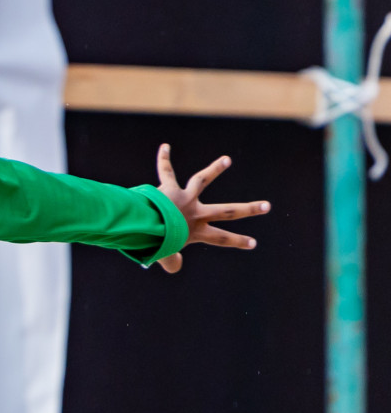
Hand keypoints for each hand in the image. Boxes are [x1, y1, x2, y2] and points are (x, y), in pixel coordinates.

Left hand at [153, 143, 269, 273]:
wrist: (146, 226)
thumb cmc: (154, 242)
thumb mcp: (164, 256)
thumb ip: (171, 262)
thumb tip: (175, 265)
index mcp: (195, 232)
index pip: (221, 238)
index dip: (237, 241)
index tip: (253, 243)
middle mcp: (195, 213)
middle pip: (227, 211)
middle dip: (249, 209)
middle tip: (267, 205)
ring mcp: (184, 198)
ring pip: (202, 180)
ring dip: (215, 169)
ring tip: (226, 160)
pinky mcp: (169, 188)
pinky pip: (166, 171)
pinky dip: (164, 159)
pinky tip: (164, 147)